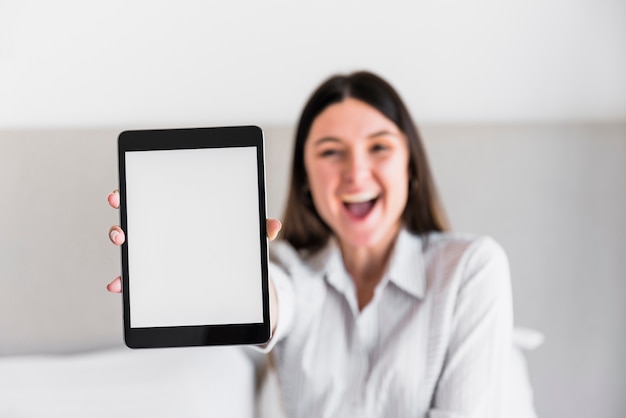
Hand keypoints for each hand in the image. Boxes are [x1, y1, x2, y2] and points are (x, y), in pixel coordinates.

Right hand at [105, 190, 282, 290]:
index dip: (137, 191)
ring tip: (121, 239)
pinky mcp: (154, 280)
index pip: (156, 198)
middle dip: (123, 211)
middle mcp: (163, 233)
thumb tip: (274, 225)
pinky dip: (124, 282)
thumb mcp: (246, 239)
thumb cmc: (233, 248)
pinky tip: (119, 285)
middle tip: (119, 206)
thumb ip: (257, 230)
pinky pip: (135, 279)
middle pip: (136, 218)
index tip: (123, 188)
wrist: (234, 281)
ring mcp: (156, 256)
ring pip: (131, 246)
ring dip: (121, 240)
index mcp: (182, 216)